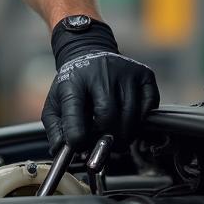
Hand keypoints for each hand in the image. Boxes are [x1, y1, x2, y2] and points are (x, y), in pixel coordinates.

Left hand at [42, 18, 159, 152]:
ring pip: (132, 118)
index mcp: (73, 81)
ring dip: (125, 135)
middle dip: (107, 140)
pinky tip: (129, 118)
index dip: (78, 137)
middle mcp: (100, 72)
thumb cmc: (74, 84)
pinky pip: (149, 109)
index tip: (81, 149)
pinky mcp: (144, 74)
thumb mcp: (56, 103)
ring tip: (116, 136)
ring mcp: (125, 72)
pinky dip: (141, 121)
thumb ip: (55, 129)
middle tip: (105, 147)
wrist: (89, 51)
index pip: (74, 112)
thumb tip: (59, 152)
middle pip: (109, 117)